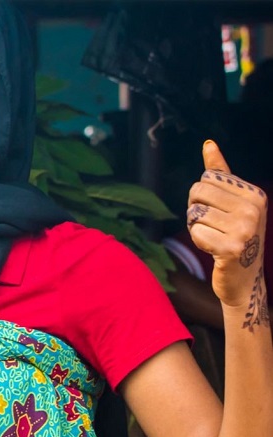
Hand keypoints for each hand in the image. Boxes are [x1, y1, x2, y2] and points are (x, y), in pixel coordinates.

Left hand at [187, 140, 267, 309]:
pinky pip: (196, 232)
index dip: (202, 198)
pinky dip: (199, 241)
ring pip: (194, 213)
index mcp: (254, 194)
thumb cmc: (232, 236)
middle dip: (196, 211)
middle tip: (214, 227)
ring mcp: (245, 229)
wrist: (243, 279)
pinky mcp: (231, 248)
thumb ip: (219, 173)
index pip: (205, 180)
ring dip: (197, 228)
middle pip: (197, 193)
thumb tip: (209, 144)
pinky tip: (214, 251)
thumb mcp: (230, 202)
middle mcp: (254, 209)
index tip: (220, 214)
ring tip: (215, 238)